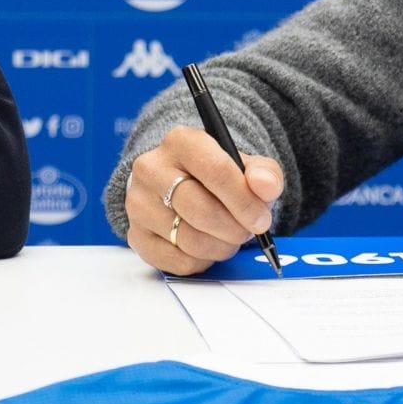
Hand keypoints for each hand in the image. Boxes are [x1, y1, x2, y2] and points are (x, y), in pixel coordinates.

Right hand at [125, 125, 285, 274]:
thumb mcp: (245, 166)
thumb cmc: (216, 176)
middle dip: (233, 228)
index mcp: (180, 141)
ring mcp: (138, 203)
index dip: (244, 201)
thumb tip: (266, 186)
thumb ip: (264, 174)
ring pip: (188, 239)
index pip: (215, 171)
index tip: (261, 220)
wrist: (178, 186)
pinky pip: (177, 262)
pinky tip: (207, 246)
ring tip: (228, 238)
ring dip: (220, 247)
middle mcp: (150, 169)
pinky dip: (202, 261)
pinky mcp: (136, 235)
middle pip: (200, 209)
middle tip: (246, 232)